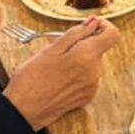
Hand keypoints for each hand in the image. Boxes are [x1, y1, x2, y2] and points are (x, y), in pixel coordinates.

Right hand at [3, 17, 119, 129]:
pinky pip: (88, 77)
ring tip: (56, 65)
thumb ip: (76, 33)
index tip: (89, 25)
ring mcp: (91, 87)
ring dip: (78, 59)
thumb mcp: (50, 49)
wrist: (22, 111)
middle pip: (98, 49)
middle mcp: (94, 73)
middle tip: (59, 48)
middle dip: (82, 44)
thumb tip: (94, 22)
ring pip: (92, 63)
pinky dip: (77, 73)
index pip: (112, 34)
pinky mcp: (86, 97)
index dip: (103, 25)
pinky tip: (59, 77)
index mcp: (86, 57)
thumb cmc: (31, 79)